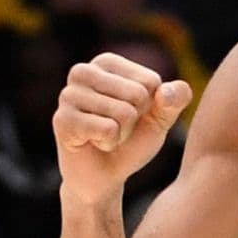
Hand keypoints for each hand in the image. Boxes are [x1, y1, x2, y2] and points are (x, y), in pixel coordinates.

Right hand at [53, 52, 192, 203]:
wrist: (105, 175)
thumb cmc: (132, 141)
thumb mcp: (161, 118)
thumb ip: (175, 99)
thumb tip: (166, 92)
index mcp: (107, 62)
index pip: (151, 81)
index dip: (150, 106)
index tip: (132, 115)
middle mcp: (83, 71)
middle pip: (138, 94)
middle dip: (135, 120)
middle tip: (117, 128)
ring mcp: (68, 95)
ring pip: (124, 112)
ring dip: (122, 133)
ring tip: (105, 135)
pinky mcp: (62, 120)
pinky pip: (107, 129)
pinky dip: (109, 143)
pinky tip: (94, 143)